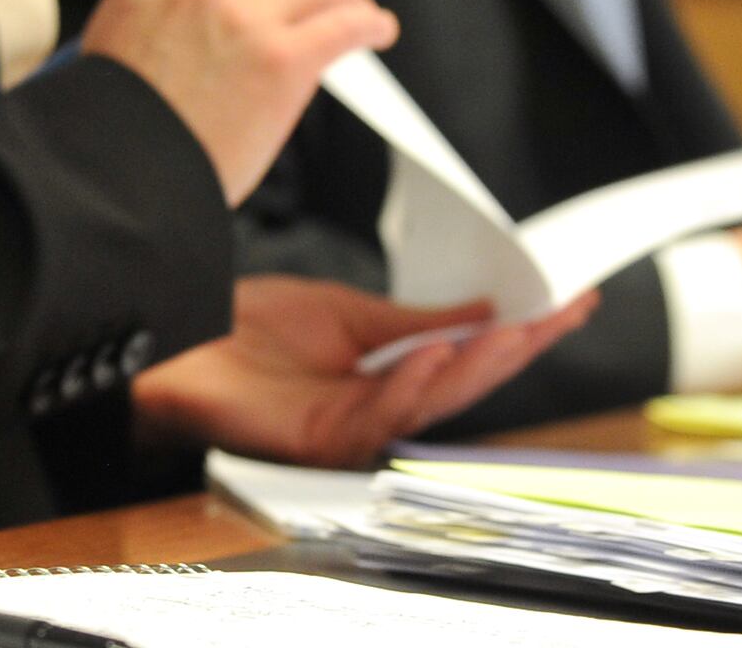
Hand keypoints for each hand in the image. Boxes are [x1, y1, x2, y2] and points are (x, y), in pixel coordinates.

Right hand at [77, 0, 394, 199]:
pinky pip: (344, 25)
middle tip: (302, 6)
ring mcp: (247, 18)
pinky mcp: (286, 59)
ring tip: (356, 11)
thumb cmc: (114, 126)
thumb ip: (161, 14)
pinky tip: (378, 29)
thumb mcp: (116, 41)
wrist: (123, 172)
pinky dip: (368, 23)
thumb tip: (208, 23)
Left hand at [130, 276, 597, 465]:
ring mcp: (351, 427)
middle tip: (560, 316)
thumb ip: (416, 321)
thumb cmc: (244, 329)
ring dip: (476, 367)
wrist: (174, 343)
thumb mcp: (348, 314)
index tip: (568, 303)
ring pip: (431, 403)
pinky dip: (410, 384)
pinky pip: (377, 415)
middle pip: (463, 385)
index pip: (469, 358)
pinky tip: (435, 355)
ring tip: (513, 332)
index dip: (521, 335)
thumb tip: (484, 312)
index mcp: (388, 377)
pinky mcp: (319, 439)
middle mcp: (378, 408)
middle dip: (517, 352)